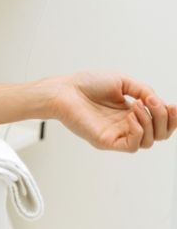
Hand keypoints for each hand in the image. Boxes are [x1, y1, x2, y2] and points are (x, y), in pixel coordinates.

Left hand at [49, 72, 176, 151]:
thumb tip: (157, 102)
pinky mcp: (107, 141)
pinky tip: (131, 116)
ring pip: (150, 141)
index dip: (172, 117)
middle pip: (160, 134)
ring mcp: (117, 135)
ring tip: (137, 106)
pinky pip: (133, 146)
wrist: (63, 90)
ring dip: (151, 122)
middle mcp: (126, 125)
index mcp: (131, 112)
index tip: (173, 105)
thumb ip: (143, 90)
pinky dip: (139, 131)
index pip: (160, 123)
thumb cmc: (87, 84)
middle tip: (155, 103)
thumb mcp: (122, 82)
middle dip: (165, 119)